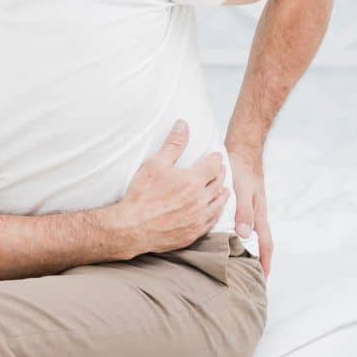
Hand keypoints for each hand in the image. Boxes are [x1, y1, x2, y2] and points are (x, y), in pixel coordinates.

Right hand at [120, 119, 229, 255]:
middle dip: (221, 174)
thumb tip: (183, 124)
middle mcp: (201, 199)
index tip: (216, 155)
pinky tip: (214, 211)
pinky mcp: (194, 233)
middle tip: (221, 169)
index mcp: (193, 180)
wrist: (133, 227)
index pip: (213, 165)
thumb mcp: (155, 163)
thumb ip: (173, 143)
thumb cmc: (142, 194)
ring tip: (224, 189)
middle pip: (219, 184)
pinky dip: (216, 213)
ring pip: (218, 204)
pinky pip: (212, 221)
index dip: (216, 158)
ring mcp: (198, 218)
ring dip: (223, 194)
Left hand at [228, 147, 273, 278]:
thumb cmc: (242, 170)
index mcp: (259, 216)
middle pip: (258, 244)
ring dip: (246, 250)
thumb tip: (244, 236)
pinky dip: (236, 236)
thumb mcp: (243, 191)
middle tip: (248, 279)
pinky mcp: (239, 204)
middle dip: (256, 261)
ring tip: (236, 265)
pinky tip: (226, 240)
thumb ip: (244, 212)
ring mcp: (248, 210)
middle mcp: (255, 216)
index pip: (265, 245)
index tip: (263, 279)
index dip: (265, 262)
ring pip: (248, 235)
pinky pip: (240, 225)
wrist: (241, 151)